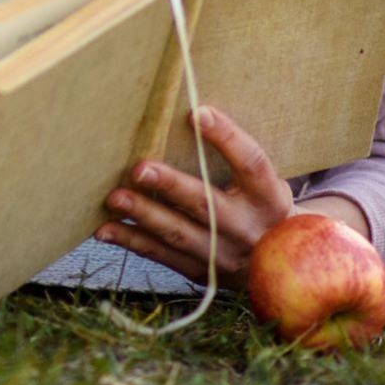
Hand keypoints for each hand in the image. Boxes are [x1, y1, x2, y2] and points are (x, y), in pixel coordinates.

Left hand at [97, 105, 311, 282]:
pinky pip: (163, 255)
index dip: (227, 138)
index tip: (198, 112)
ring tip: (114, 198)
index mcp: (269, 198)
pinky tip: (106, 230)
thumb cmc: (259, 207)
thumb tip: (191, 114)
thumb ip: (235, 159)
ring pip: (179, 234)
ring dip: (144, 214)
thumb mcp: (263, 185)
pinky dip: (133, 241)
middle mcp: (248, 228)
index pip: (251, 163)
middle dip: (171, 186)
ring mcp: (224, 255)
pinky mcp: (201, 273)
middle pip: (207, 205)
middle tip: (139, 168)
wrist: (279, 264)